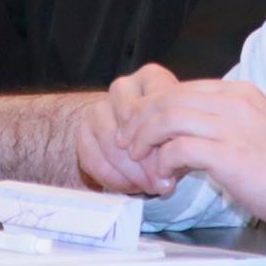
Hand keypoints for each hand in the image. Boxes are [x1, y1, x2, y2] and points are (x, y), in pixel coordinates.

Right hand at [75, 65, 179, 194]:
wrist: (140, 139)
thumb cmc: (170, 134)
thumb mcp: (182, 133)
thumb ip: (176, 145)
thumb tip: (165, 177)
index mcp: (151, 78)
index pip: (153, 102)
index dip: (160, 136)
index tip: (169, 160)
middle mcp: (123, 87)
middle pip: (129, 122)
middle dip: (146, 160)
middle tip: (160, 182)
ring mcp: (99, 107)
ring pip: (110, 142)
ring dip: (130, 172)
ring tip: (148, 187)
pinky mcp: (83, 131)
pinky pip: (92, 158)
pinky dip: (112, 178)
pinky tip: (129, 186)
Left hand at [117, 78, 265, 224]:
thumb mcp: (252, 127)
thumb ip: (221, 120)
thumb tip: (181, 128)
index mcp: (239, 92)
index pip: (181, 88)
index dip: (152, 107)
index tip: (138, 127)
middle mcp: (233, 103)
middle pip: (168, 99)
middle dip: (139, 121)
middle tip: (127, 142)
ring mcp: (231, 127)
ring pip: (167, 119)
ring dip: (145, 140)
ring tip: (139, 158)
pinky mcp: (228, 154)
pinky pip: (178, 149)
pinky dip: (162, 163)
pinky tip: (164, 179)